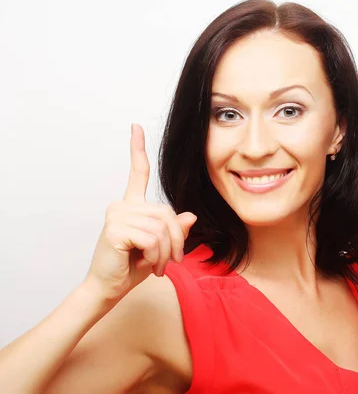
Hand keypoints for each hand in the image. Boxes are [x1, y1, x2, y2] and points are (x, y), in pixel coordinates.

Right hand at [84, 124, 196, 301]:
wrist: (108, 289)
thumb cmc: (131, 268)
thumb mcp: (160, 248)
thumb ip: (173, 230)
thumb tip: (190, 215)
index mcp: (131, 206)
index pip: (138, 173)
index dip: (137, 149)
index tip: (135, 127)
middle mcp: (122, 205)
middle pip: (168, 213)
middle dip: (177, 241)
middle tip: (171, 262)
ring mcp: (117, 215)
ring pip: (162, 228)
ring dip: (166, 253)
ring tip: (157, 267)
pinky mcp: (115, 228)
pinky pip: (152, 238)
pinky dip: (157, 256)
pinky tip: (148, 266)